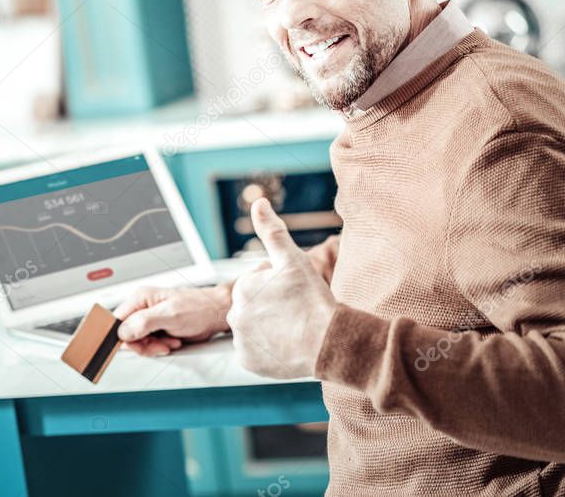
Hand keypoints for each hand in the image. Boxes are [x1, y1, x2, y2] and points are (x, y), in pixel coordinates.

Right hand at [114, 284, 232, 355]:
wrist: (215, 313)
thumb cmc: (198, 307)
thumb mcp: (170, 315)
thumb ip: (144, 322)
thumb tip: (124, 331)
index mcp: (140, 298)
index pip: (117, 320)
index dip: (121, 336)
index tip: (129, 345)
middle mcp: (142, 307)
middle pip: (127, 335)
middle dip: (143, 344)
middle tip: (159, 344)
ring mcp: (149, 319)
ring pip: (138, 342)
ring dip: (154, 347)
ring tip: (170, 340)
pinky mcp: (156, 329)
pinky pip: (149, 344)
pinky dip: (160, 347)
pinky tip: (173, 341)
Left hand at [227, 198, 337, 378]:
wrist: (329, 342)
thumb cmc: (313, 298)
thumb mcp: (293, 259)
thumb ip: (272, 230)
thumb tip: (258, 202)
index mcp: (242, 288)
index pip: (257, 282)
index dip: (278, 285)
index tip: (294, 293)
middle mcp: (235, 315)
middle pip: (253, 305)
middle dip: (270, 305)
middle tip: (295, 311)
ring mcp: (241, 341)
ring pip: (253, 327)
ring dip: (267, 326)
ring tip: (292, 328)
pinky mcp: (248, 363)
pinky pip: (254, 351)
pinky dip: (267, 348)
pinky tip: (285, 345)